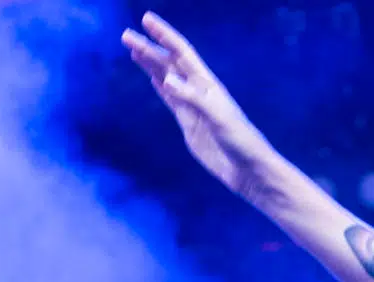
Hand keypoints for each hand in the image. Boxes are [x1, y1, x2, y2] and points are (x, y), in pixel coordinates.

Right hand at [122, 12, 275, 197]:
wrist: (247, 170)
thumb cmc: (240, 142)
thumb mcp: (218, 118)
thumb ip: (193, 99)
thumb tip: (167, 80)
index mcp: (207, 85)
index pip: (182, 53)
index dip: (165, 36)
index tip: (147, 19)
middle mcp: (199, 91)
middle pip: (170, 64)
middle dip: (149, 48)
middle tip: (126, 35)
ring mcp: (192, 107)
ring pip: (167, 79)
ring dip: (150, 64)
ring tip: (133, 49)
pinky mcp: (189, 123)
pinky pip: (170, 100)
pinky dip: (160, 87)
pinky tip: (152, 78)